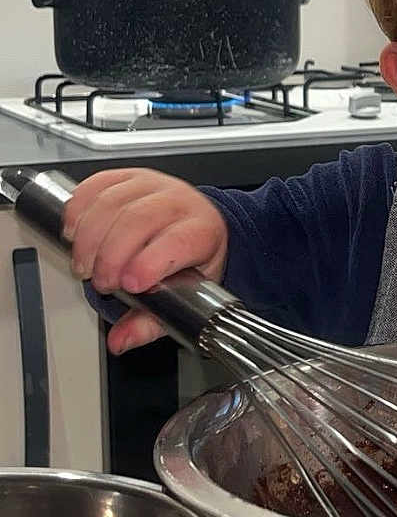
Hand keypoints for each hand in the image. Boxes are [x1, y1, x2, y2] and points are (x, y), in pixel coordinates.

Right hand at [63, 168, 228, 353]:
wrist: (199, 224)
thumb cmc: (194, 258)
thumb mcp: (185, 293)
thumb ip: (152, 321)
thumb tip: (121, 340)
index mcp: (202, 230)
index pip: (179, 240)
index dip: (150, 261)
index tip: (129, 283)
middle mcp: (179, 202)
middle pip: (140, 219)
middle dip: (111, 254)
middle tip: (100, 281)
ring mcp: (153, 185)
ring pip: (115, 201)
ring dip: (90, 235)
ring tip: (83, 262)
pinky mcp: (128, 176)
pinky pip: (98, 184)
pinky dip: (79, 207)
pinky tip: (74, 231)